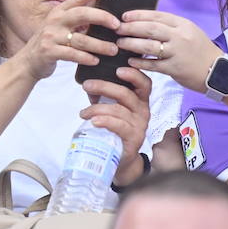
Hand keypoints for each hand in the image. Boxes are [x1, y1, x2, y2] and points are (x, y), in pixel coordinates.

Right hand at [11, 0, 120, 80]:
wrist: (27, 62)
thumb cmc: (50, 43)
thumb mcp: (60, 27)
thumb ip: (77, 21)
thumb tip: (103, 17)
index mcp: (59, 12)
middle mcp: (55, 21)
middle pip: (81, 14)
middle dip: (101, 17)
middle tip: (117, 25)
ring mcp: (51, 36)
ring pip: (80, 39)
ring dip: (99, 45)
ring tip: (113, 49)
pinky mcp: (49, 51)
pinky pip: (72, 54)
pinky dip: (86, 58)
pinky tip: (95, 60)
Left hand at [80, 67, 153, 181]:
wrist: (121, 159)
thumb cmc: (115, 130)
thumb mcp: (112, 110)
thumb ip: (104, 97)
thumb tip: (88, 84)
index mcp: (140, 101)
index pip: (144, 84)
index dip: (134, 75)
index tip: (118, 69)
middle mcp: (143, 111)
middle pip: (126, 94)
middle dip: (104, 87)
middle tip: (86, 85)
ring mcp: (140, 125)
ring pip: (118, 110)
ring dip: (96, 108)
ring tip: (83, 113)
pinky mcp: (133, 139)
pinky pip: (119, 126)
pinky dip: (105, 121)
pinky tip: (94, 121)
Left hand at [116, 10, 220, 92]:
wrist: (219, 71)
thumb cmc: (200, 51)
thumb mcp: (189, 33)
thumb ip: (171, 28)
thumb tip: (146, 23)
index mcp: (183, 24)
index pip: (157, 15)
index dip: (138, 15)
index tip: (124, 16)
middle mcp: (180, 36)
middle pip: (150, 28)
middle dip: (130, 28)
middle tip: (117, 29)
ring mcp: (178, 52)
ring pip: (149, 46)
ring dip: (131, 44)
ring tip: (119, 43)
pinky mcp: (175, 68)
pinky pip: (153, 64)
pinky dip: (140, 63)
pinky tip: (130, 61)